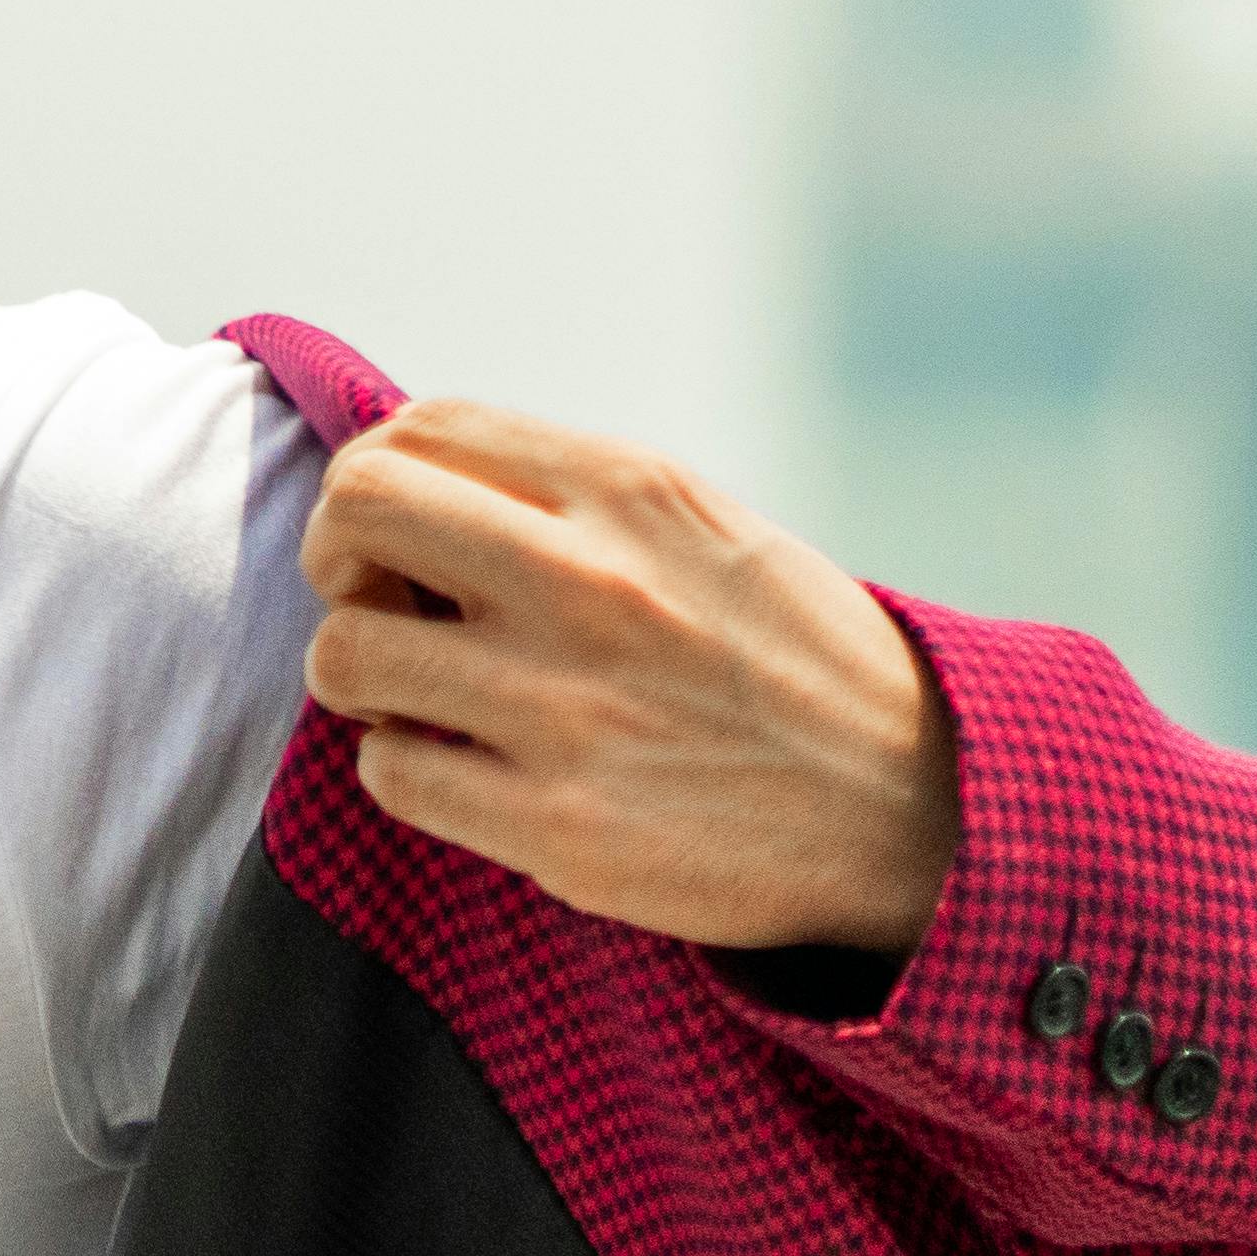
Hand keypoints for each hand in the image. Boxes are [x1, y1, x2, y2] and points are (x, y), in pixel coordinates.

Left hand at [299, 400, 960, 954]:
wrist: (918, 807)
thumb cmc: (786, 661)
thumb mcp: (697, 530)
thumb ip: (563, 497)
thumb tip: (410, 487)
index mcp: (628, 491)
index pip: (414, 434)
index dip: (373, 485)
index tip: (402, 543)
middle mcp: (589, 581)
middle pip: (351, 515)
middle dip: (338, 564)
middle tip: (386, 609)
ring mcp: (566, 704)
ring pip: (344, 653)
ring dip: (366, 678)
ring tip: (431, 698)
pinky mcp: (555, 821)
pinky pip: (388, 772)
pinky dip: (406, 768)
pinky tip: (470, 769)